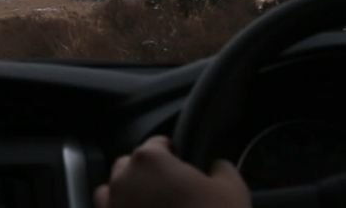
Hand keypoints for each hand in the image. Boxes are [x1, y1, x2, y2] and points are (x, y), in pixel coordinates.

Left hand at [94, 136, 249, 207]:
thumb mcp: (233, 189)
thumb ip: (222, 168)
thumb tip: (217, 166)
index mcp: (150, 159)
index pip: (158, 144)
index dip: (173, 153)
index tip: (184, 165)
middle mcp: (123, 179)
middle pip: (131, 164)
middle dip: (149, 172)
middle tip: (171, 189)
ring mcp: (112, 205)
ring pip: (115, 188)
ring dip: (131, 191)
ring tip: (153, 205)